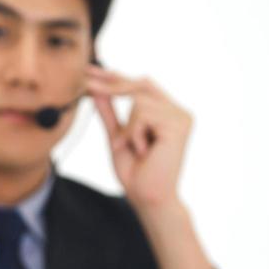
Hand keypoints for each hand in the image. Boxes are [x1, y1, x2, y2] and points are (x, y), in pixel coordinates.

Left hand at [86, 66, 193, 212]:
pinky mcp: (179, 124)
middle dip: (112, 85)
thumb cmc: (135, 172)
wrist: (147, 197)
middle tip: (86, 87)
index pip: (139, 85)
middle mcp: (177, 110)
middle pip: (140, 84)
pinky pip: (143, 115)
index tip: (88, 70)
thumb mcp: (117, 136)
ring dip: (127, 128)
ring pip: (138, 101)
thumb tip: (97, 89)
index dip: (114, 76)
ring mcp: (181, 116)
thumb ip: (110, 113)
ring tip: (133, 149)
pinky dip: (134, 134)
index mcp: (166, 111)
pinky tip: (143, 151)